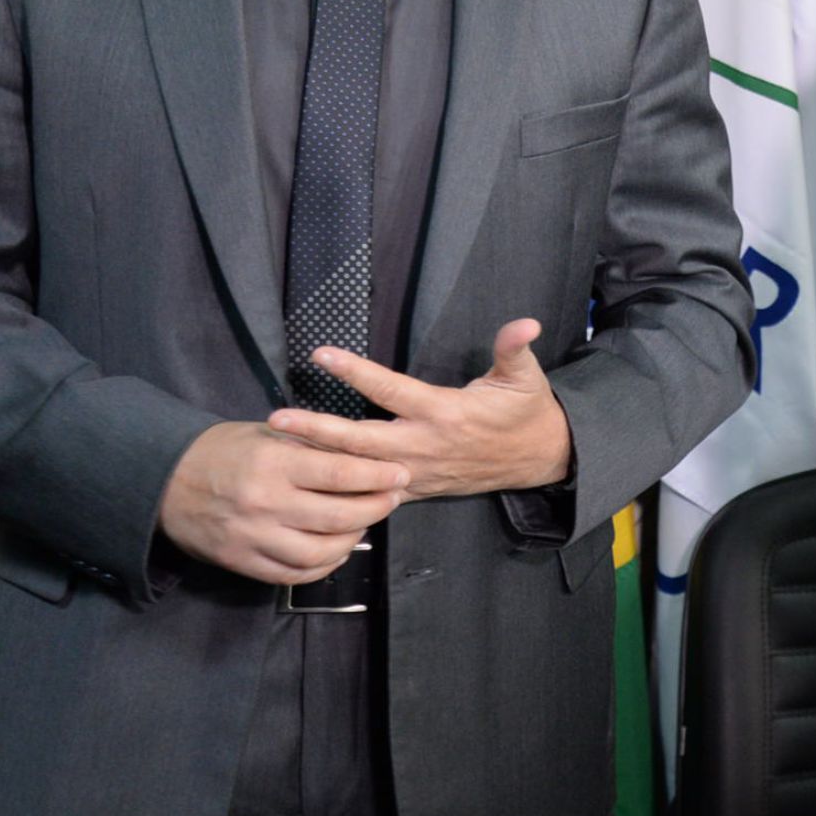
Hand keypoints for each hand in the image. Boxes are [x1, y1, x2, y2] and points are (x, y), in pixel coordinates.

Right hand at [157, 421, 409, 583]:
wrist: (164, 480)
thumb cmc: (223, 450)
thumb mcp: (267, 434)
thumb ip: (311, 446)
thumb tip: (364, 455)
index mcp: (274, 463)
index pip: (342, 473)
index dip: (378, 476)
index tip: (401, 473)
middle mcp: (265, 503)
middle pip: (339, 516)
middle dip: (375, 508)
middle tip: (392, 499)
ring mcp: (253, 537)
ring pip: (320, 552)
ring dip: (352, 540)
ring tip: (365, 523)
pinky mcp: (242, 562)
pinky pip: (293, 574)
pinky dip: (323, 566)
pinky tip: (336, 549)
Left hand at [264, 319, 575, 500]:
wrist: (538, 460)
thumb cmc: (526, 413)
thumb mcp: (525, 377)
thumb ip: (515, 348)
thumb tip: (526, 322)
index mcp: (444, 413)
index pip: (390, 390)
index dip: (355, 372)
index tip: (322, 355)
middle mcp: (423, 445)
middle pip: (360, 440)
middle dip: (317, 430)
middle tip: (277, 419)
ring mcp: (416, 472)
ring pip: (358, 470)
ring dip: (318, 460)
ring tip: (278, 450)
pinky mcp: (415, 489)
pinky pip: (370, 493)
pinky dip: (338, 488)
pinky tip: (306, 483)